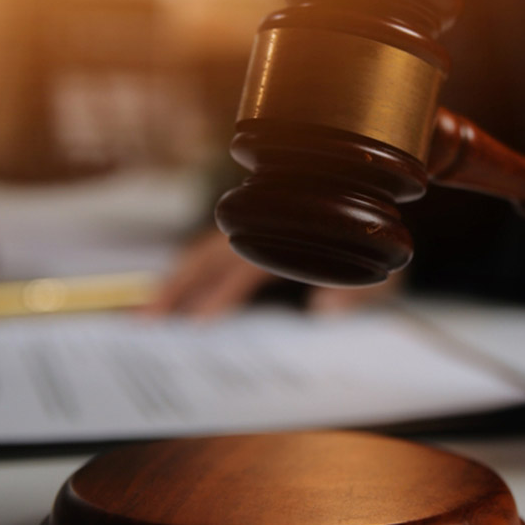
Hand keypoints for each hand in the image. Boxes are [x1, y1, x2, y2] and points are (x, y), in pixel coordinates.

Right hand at [142, 228, 402, 317]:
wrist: (379, 202)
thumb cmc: (380, 235)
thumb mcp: (380, 268)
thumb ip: (355, 290)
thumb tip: (322, 312)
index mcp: (289, 232)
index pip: (241, 265)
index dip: (218, 294)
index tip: (197, 323)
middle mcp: (266, 226)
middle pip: (207, 255)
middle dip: (175, 287)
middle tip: (145, 321)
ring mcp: (257, 228)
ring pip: (204, 252)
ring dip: (175, 280)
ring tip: (148, 312)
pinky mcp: (257, 234)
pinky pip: (216, 253)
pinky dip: (192, 272)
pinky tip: (182, 292)